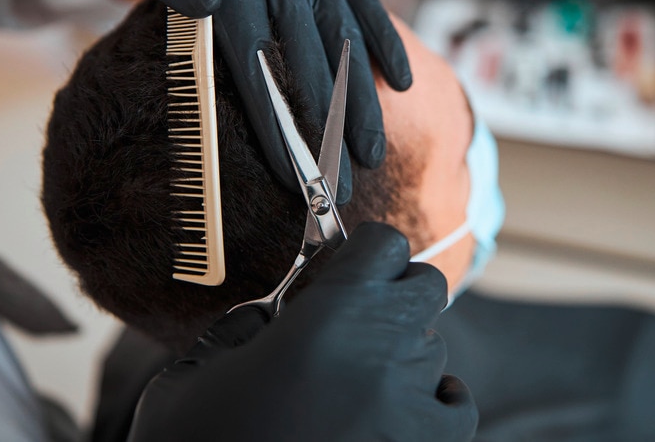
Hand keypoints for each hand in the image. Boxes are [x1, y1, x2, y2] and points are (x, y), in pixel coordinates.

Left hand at [94, 0, 411, 202]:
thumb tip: (204, 0)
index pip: (258, 62)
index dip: (278, 125)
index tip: (294, 178)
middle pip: (311, 63)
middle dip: (328, 133)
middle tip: (338, 190)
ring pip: (346, 41)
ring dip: (363, 102)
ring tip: (371, 156)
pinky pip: (366, 7)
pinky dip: (387, 45)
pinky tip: (402, 86)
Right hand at [127, 223, 476, 441]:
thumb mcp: (197, 374)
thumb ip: (247, 326)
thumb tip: (281, 314)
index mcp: (330, 318)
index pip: (383, 244)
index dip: (362, 252)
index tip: (342, 270)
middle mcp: (384, 352)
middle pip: (424, 287)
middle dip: (392, 294)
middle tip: (350, 324)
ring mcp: (412, 406)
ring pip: (434, 346)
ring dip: (402, 353)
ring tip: (352, 385)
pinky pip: (457, 404)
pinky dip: (437, 402)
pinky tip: (399, 411)